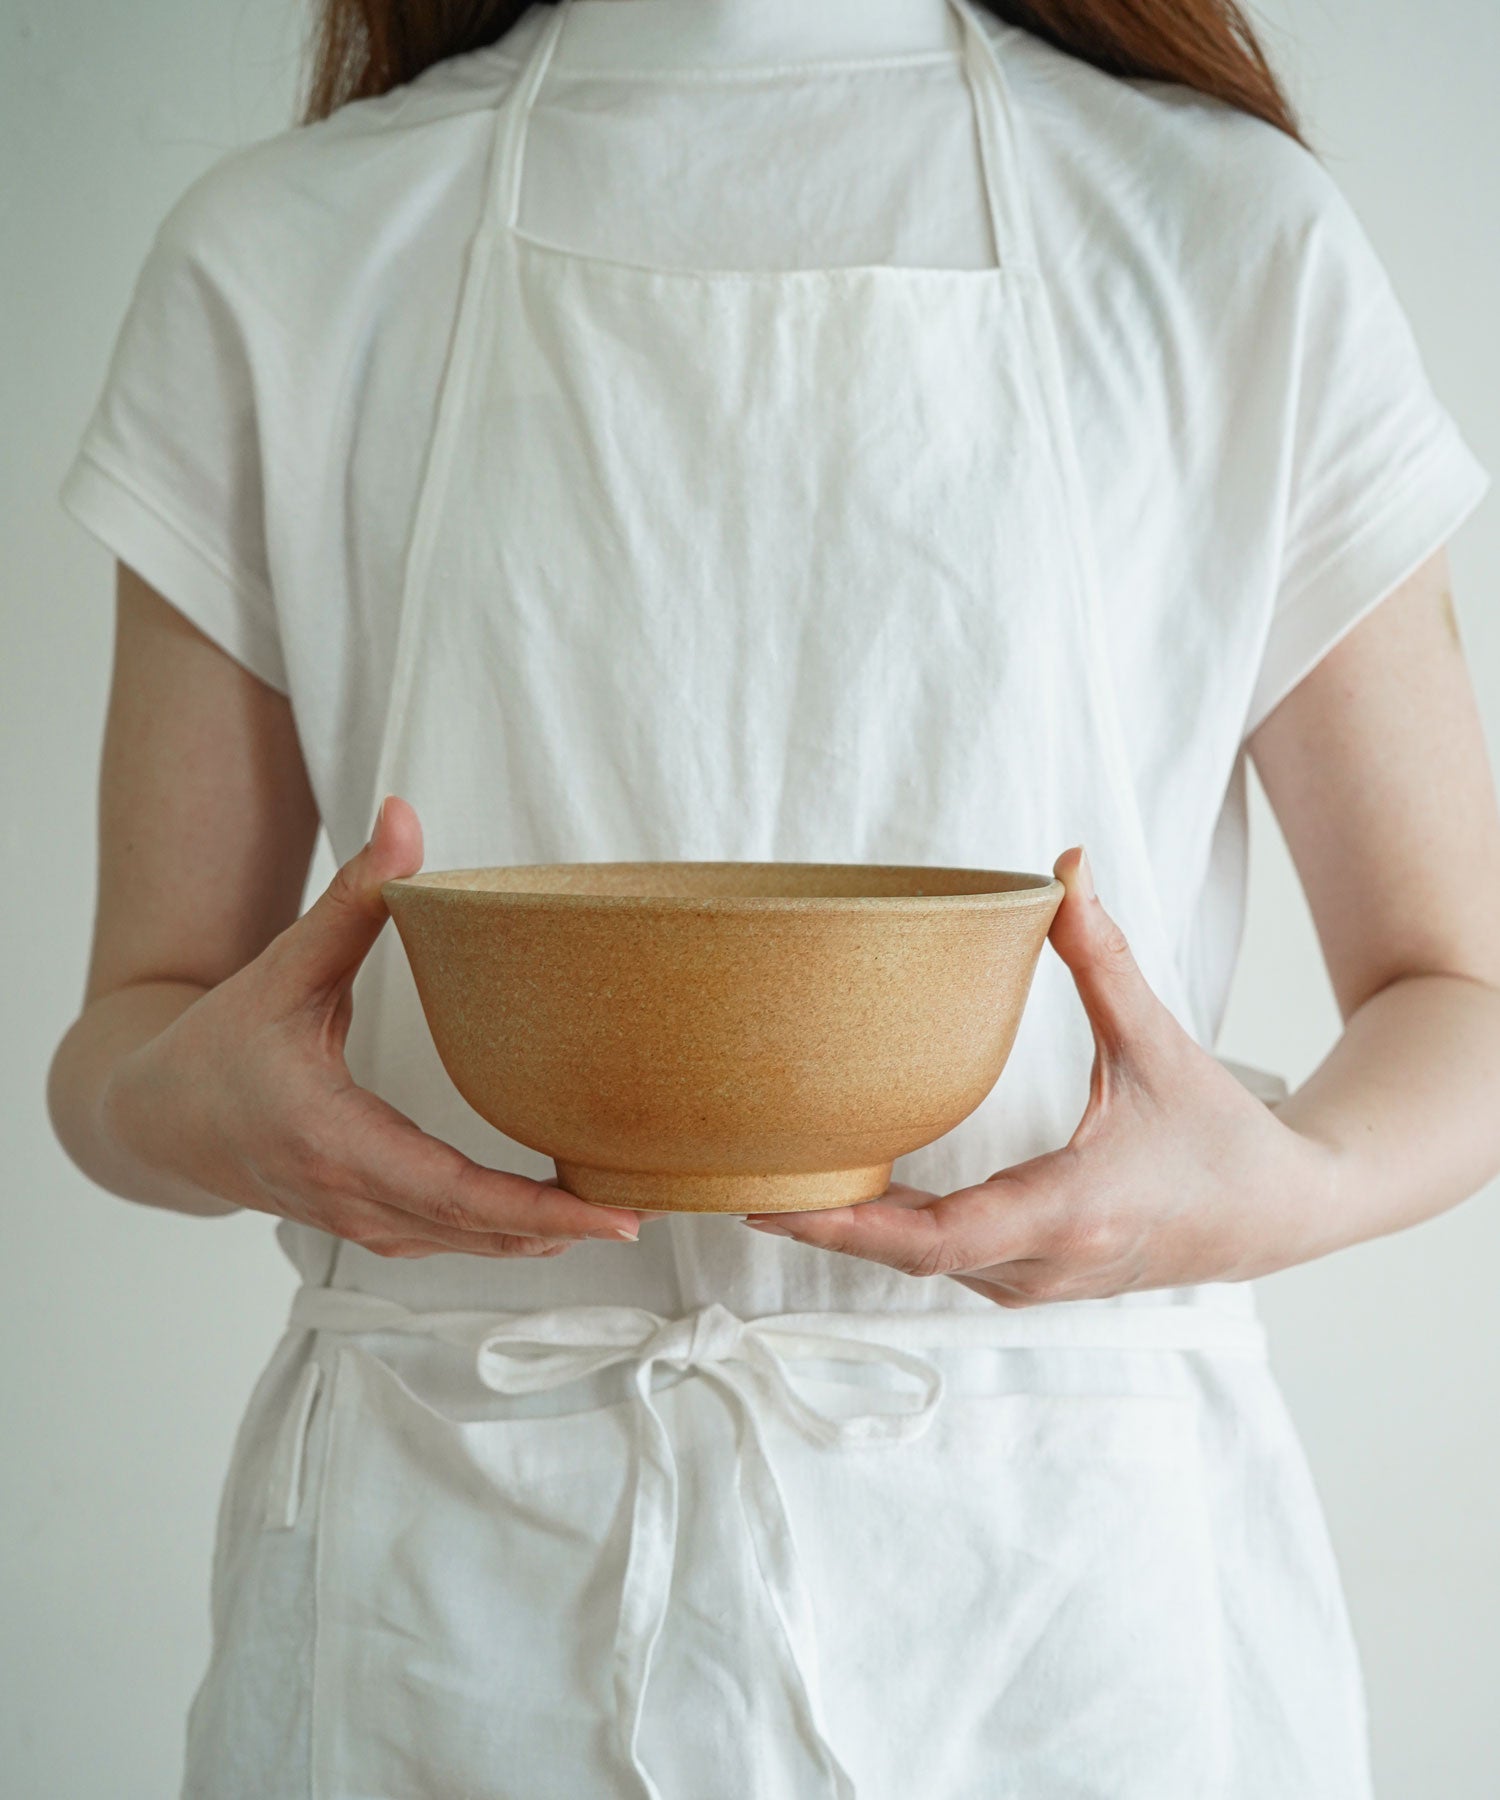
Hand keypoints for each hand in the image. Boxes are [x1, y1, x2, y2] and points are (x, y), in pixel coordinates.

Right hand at [99, 796, 645, 1257]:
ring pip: (462, 1247)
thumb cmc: (221, 1042)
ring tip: (617, 1215)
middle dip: (562, 1229)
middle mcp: (347, 1194)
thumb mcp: (284, 966)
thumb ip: (351, 897)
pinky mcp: (362, 1225)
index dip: (536, 1210)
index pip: (453, 1191)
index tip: (608, 1214)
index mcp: (330, 1135)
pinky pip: (444, 1242)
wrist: (157, 1119)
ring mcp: (355, 1222)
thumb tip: (403, 812)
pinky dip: (501, 1239)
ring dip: (539, 1239)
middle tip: (644, 1212)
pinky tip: (554, 1225)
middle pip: (473, 1231)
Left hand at [743, 845, 1338, 1305]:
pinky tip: (844, 1199)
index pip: (937, 1238)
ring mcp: (1038, 1284)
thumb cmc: (1221, 1132)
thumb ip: (1102, 956)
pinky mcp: (1035, 1283)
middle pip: (908, 1257)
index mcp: (1071, 1208)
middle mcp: (1045, 1264)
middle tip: (737, 1184)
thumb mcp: (1157, 1041)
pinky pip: (946, 1267)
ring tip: (773, 1183)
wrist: (1281, 1213)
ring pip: (922, 1268)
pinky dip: (891, 1239)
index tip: (773, 1205)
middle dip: (822, 1228)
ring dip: (852, 1235)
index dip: (848, 1228)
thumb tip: (1064, 866)